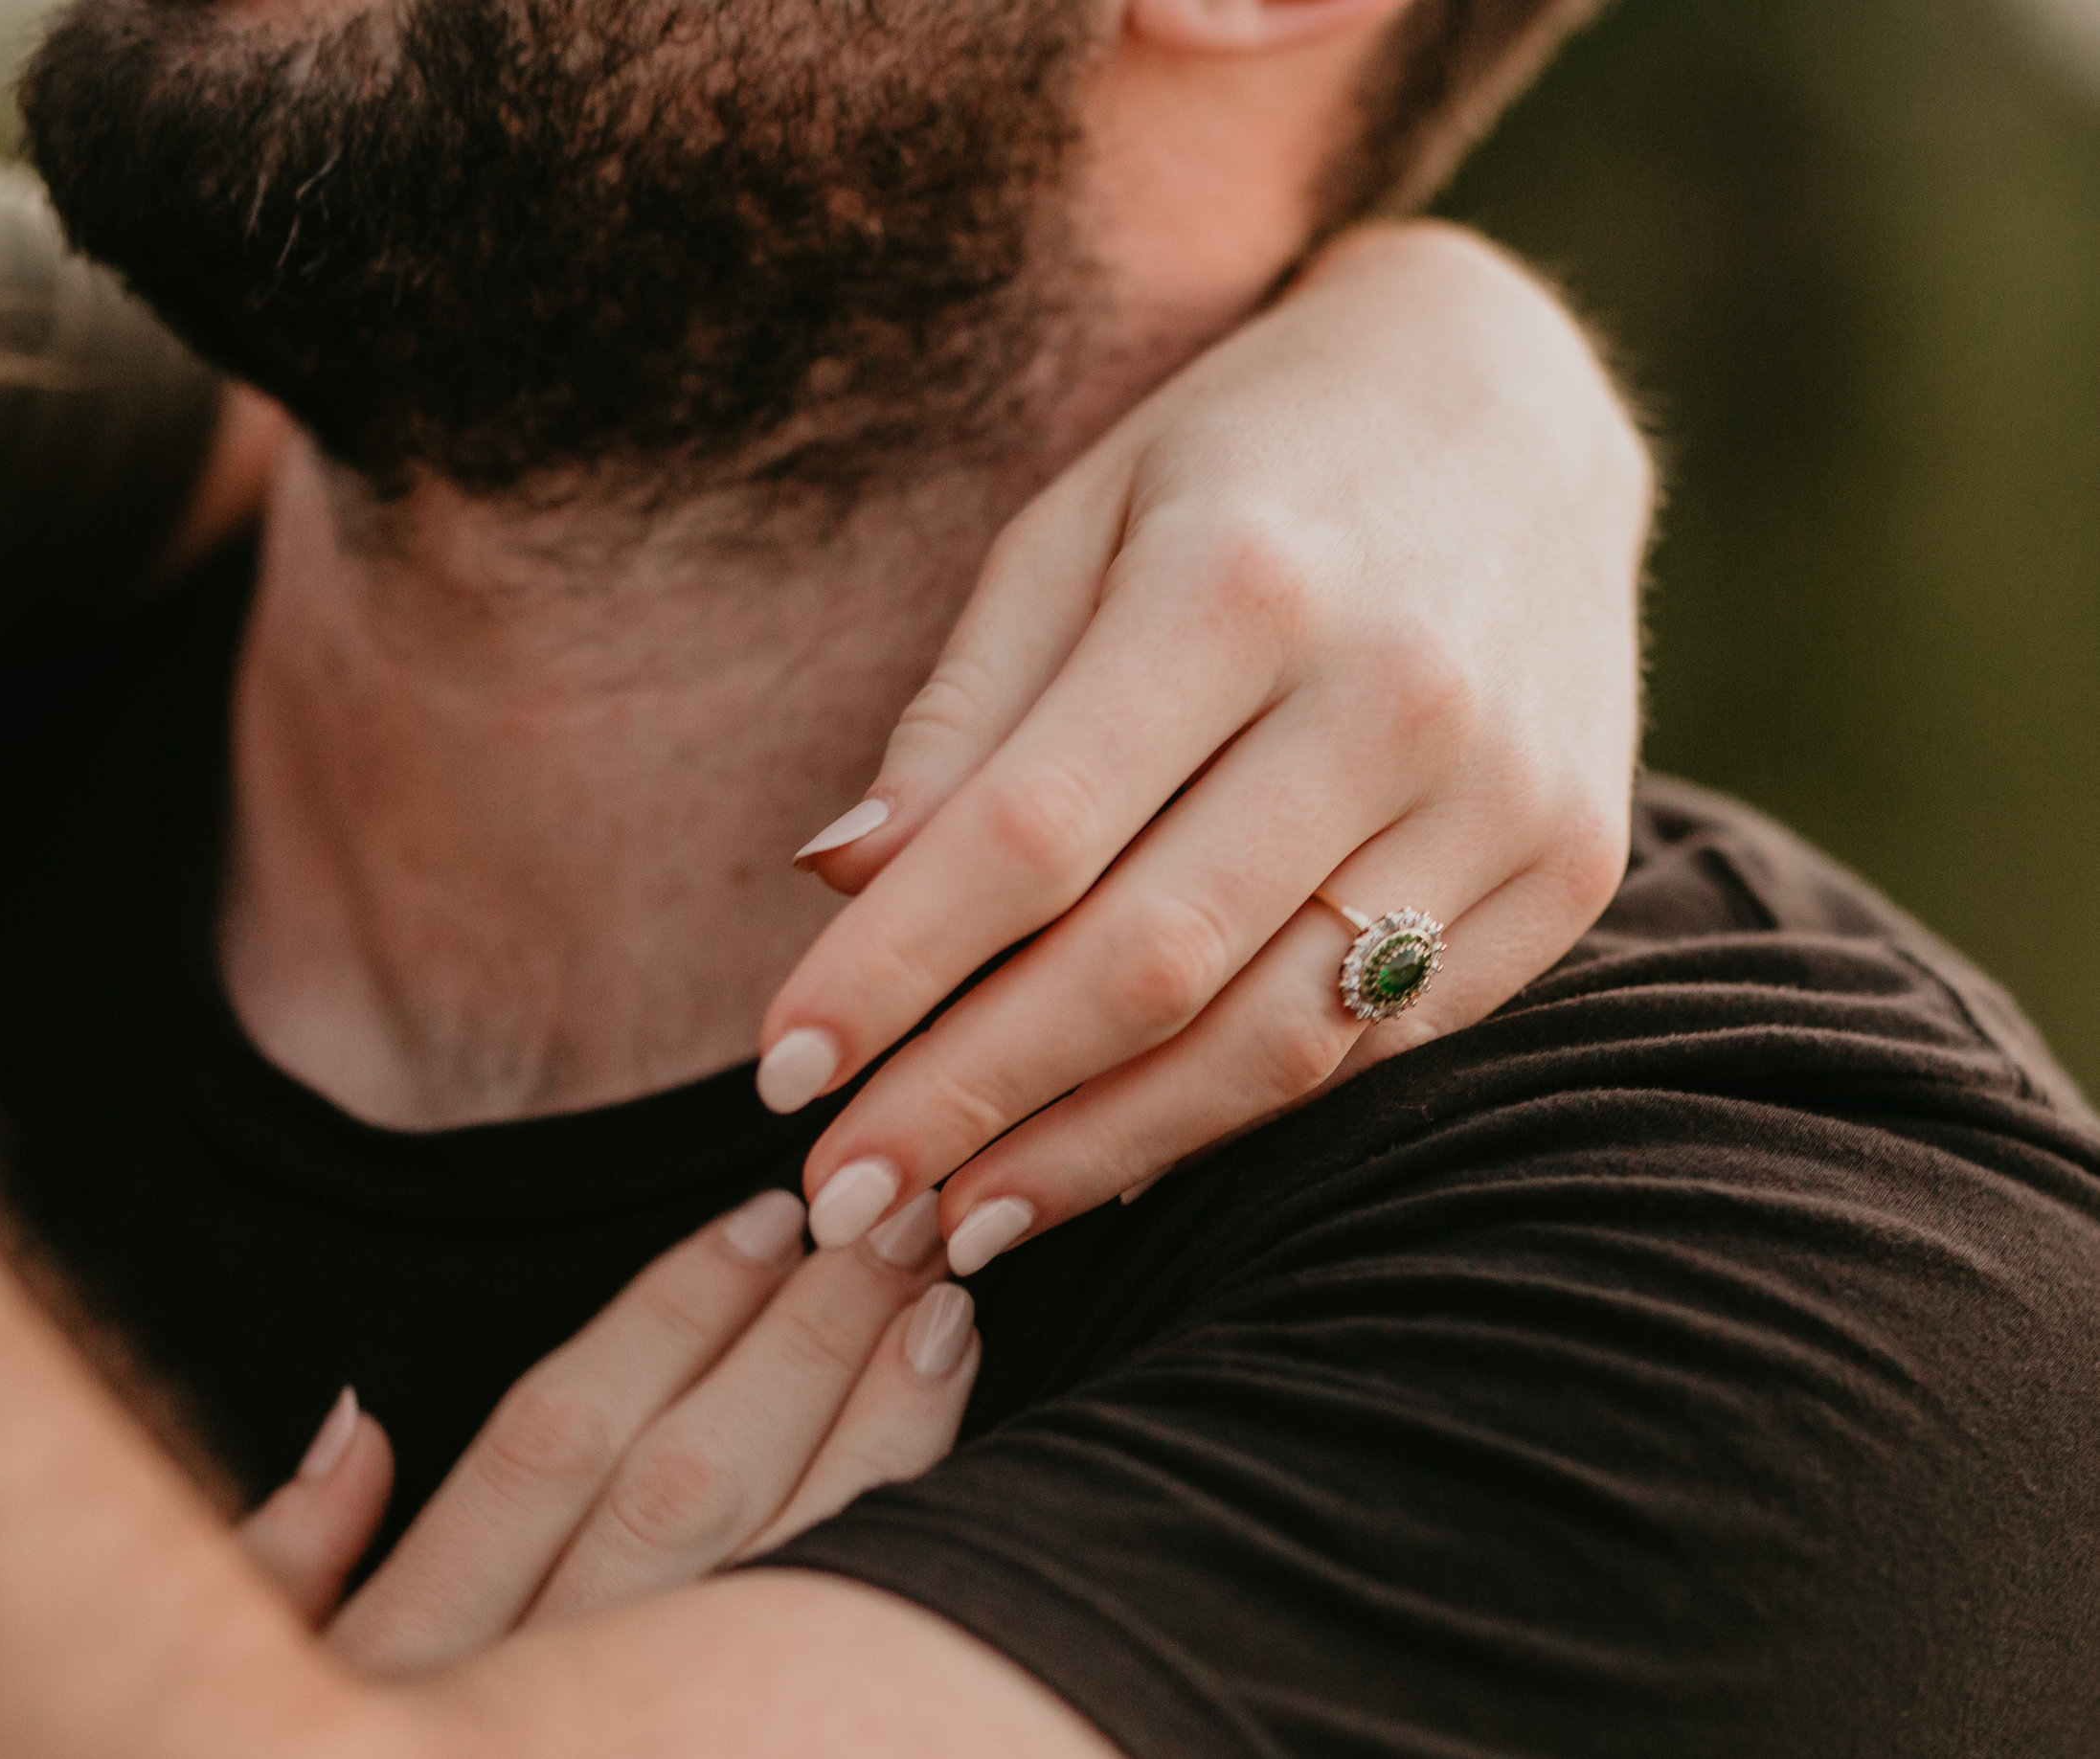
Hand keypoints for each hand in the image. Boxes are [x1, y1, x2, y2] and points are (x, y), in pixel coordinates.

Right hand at [236, 1188, 976, 1670]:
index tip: (757, 1221)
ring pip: (778, 1559)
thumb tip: (356, 1422)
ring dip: (873, 1423)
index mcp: (422, 1649)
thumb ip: (285, 1564)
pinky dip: (892, 1548)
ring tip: (941, 1308)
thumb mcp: (242, 1690)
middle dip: (801, 1337)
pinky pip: (830, 1673)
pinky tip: (945, 1464)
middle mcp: (538, 1694)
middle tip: (893, 1224)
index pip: (563, 1438)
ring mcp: (628, 1733)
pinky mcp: (698, 1754)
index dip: (668, 1316)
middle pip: (688, 1476)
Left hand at [756, 222, 1654, 1272]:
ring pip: (1270, 1040)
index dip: (893, 969)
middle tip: (842, 1200)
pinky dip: (1228, 1119)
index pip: (1032, 831)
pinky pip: (1377, 1046)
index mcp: (1242, 584)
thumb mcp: (1077, 523)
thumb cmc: (1240, 469)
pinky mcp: (1564, 871)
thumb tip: (839, 878)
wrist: (1511, 413)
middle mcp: (1394, 695)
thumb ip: (969, 710)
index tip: (782, 1068)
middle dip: (970, 1099)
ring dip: (1092, 1153)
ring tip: (956, 1225)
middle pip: (1147, 962)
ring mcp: (1505, 795)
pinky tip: (1108, 1160)